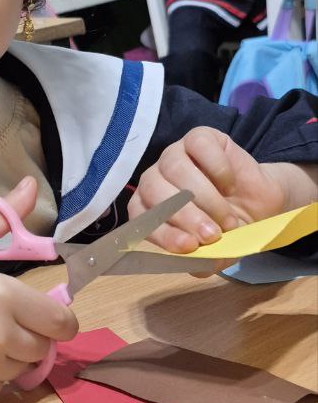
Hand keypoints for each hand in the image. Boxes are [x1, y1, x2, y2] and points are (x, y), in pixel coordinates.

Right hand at [0, 176, 77, 402]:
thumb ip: (1, 216)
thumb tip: (30, 186)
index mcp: (1, 297)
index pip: (62, 322)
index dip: (57, 319)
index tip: (40, 314)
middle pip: (44, 346)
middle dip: (30, 335)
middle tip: (1, 322)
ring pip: (23, 368)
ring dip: (11, 356)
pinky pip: (2, 387)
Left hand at [128, 128, 290, 253]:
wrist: (261, 203)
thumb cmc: (228, 227)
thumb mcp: (217, 252)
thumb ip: (203, 260)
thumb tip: (195, 265)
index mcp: (149, 207)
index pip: (141, 218)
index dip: (162, 233)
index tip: (189, 247)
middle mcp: (155, 178)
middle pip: (155, 191)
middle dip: (184, 217)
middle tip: (212, 235)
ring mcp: (174, 155)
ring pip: (175, 168)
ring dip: (204, 197)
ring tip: (227, 219)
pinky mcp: (199, 137)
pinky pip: (199, 145)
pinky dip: (217, 168)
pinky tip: (230, 185)